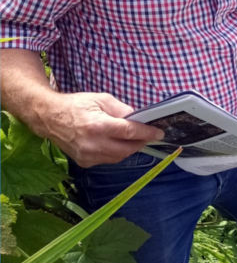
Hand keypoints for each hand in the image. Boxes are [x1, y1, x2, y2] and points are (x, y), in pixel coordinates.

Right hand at [34, 91, 164, 166]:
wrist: (50, 118)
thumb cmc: (76, 105)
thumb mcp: (101, 99)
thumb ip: (121, 109)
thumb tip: (138, 118)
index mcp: (98, 126)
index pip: (130, 133)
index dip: (147, 133)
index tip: (159, 133)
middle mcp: (93, 144)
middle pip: (127, 149)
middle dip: (141, 143)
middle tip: (148, 135)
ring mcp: (88, 156)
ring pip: (119, 157)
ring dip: (129, 149)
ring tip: (133, 139)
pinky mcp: (85, 162)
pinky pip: (108, 160)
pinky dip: (116, 153)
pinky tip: (115, 144)